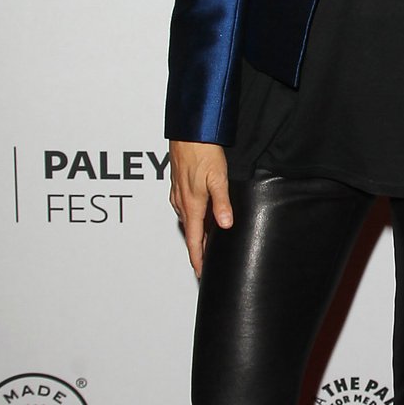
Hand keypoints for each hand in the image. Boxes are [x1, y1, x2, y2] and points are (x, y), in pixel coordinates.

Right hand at [168, 141, 232, 277]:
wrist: (189, 131)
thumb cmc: (203, 151)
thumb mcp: (218, 178)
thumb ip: (221, 203)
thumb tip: (225, 225)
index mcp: (192, 204)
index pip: (194, 240)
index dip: (197, 258)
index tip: (200, 273)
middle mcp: (182, 202)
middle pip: (190, 233)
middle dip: (198, 249)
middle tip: (206, 262)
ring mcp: (178, 193)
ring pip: (187, 220)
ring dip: (196, 233)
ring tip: (207, 243)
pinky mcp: (178, 185)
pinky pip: (184, 208)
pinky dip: (193, 217)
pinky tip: (201, 214)